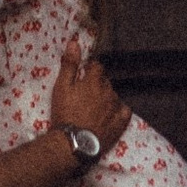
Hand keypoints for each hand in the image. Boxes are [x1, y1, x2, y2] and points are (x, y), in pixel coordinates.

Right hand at [48, 35, 128, 156]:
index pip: (97, 66)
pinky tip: (112, 113)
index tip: (85, 72)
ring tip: (96, 105)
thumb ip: (69, 65)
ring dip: (107, 96)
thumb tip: (75, 43)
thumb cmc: (64, 113)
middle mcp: (108, 92)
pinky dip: (119, 109)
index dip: (90, 68)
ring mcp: (116, 108)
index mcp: (94, 81)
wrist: (73, 143)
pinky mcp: (120, 123)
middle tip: (87, 92)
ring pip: (115, 95)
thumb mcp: (61, 87)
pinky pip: (125, 111)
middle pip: (106, 81)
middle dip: (98, 83)